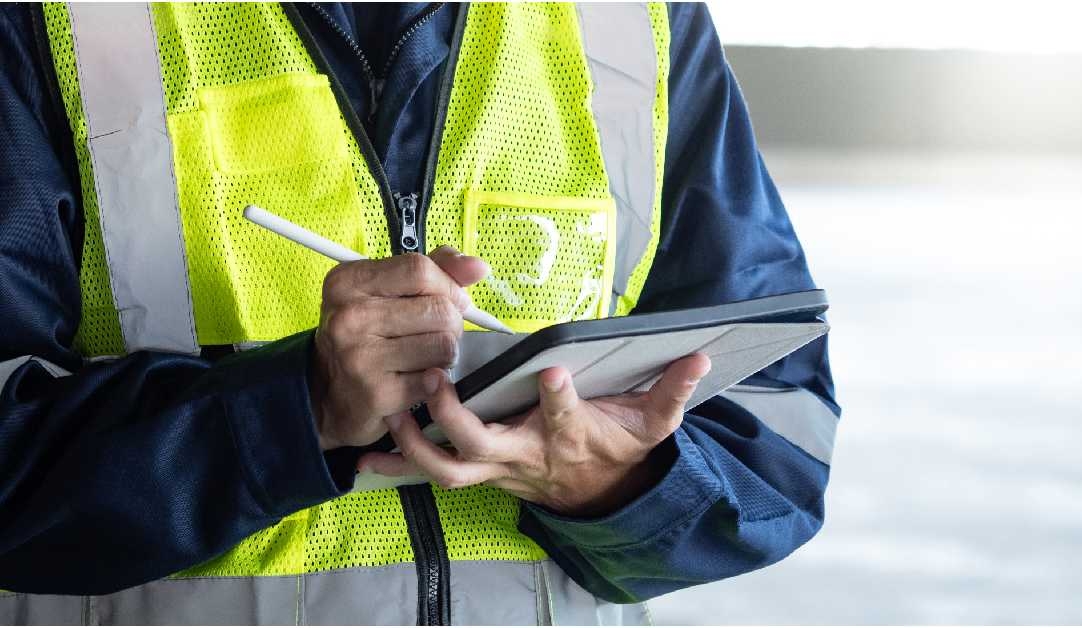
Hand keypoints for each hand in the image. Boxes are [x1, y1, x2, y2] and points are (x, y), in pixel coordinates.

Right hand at [311, 246, 488, 449]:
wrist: (330, 395)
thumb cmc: (366, 336)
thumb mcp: (387, 292)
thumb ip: (434, 270)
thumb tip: (477, 267)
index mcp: (348, 282)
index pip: (419, 269)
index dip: (447, 285)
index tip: (450, 299)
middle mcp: (348, 317)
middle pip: (439, 309)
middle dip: (452, 324)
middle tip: (435, 334)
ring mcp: (359, 356)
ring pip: (444, 345)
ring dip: (445, 354)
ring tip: (425, 356)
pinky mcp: (376, 393)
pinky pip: (435, 379)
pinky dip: (435, 381)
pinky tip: (414, 379)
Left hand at [359, 354, 712, 516]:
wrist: (600, 493)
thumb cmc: (619, 449)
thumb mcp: (654, 423)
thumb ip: (673, 390)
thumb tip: (699, 358)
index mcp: (571, 435)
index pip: (566, 417)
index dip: (559, 398)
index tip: (551, 370)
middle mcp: (528, 454)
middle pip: (487, 446)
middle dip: (458, 417)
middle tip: (438, 382)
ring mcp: (499, 467)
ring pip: (451, 468)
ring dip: (416, 446)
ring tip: (390, 416)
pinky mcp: (480, 471)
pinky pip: (433, 473)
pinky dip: (397, 466)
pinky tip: (363, 458)